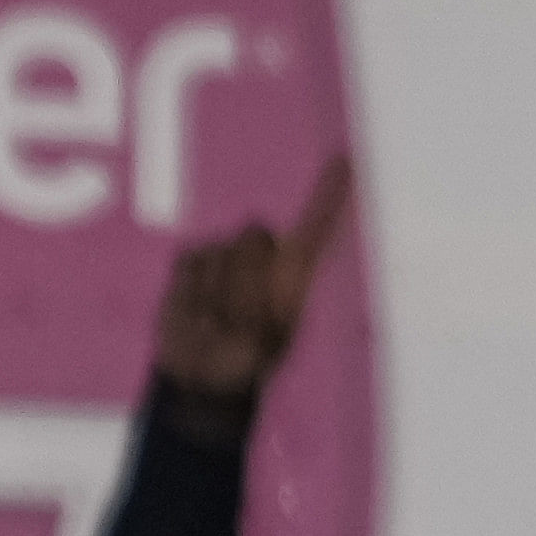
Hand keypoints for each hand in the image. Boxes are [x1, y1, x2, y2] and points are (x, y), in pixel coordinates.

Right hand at [151, 155, 355, 410]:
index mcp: (295, 275)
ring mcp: (228, 255)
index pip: (317, 228)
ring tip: (217, 318)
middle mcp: (266, 258)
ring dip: (214, 291)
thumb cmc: (244, 360)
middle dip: (242, 275)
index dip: (330, 195)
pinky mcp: (194, 260)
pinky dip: (189, 289)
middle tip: (237, 317)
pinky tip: (197, 308)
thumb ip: (259, 286)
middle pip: (255, 236)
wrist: (201, 376)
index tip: (346, 158)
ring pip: (219, 253)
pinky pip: (191, 262)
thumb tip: (256, 228)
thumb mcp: (262, 334)